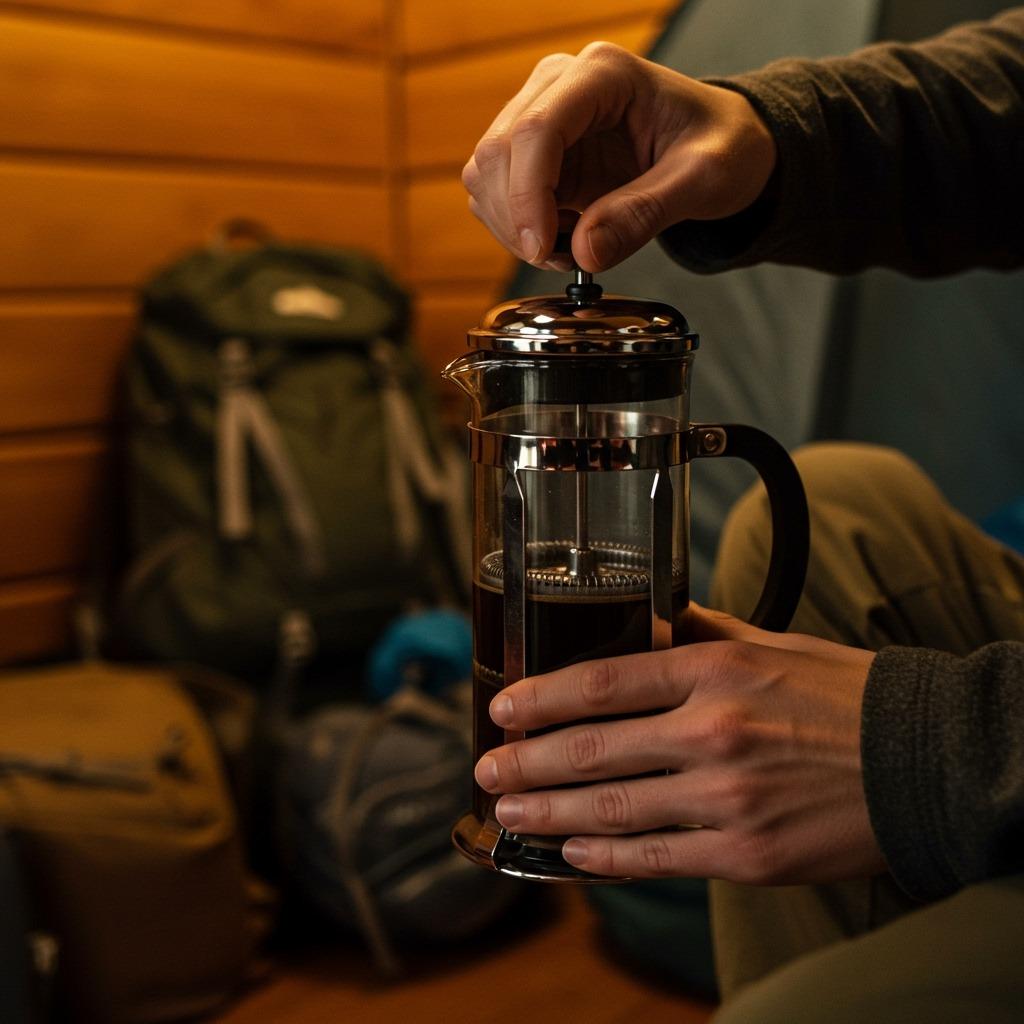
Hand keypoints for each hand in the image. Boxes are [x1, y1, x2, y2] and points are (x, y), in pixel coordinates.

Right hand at [462, 42, 775, 272]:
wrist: (720, 145)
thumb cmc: (722, 145)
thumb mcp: (703, 180)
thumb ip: (644, 214)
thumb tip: (585, 253)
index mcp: (604, 75)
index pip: (537, 130)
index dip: (528, 197)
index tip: (543, 249)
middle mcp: (560, 85)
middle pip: (498, 152)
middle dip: (520, 219)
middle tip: (564, 259)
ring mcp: (541, 116)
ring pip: (486, 175)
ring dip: (514, 227)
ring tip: (570, 248)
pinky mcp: (533, 154)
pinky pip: (496, 194)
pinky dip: (516, 229)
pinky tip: (561, 238)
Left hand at [474, 606, 885, 882]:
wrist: (922, 760)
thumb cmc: (843, 696)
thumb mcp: (769, 644)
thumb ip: (700, 632)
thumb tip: (647, 621)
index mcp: (715, 672)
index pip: (603, 681)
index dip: (541, 697)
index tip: (504, 708)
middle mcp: (712, 732)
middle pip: (593, 749)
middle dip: (528, 761)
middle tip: (488, 768)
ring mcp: (726, 798)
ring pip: (611, 808)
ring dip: (548, 811)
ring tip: (510, 810)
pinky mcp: (744, 854)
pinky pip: (655, 857)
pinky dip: (605, 856)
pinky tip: (571, 850)